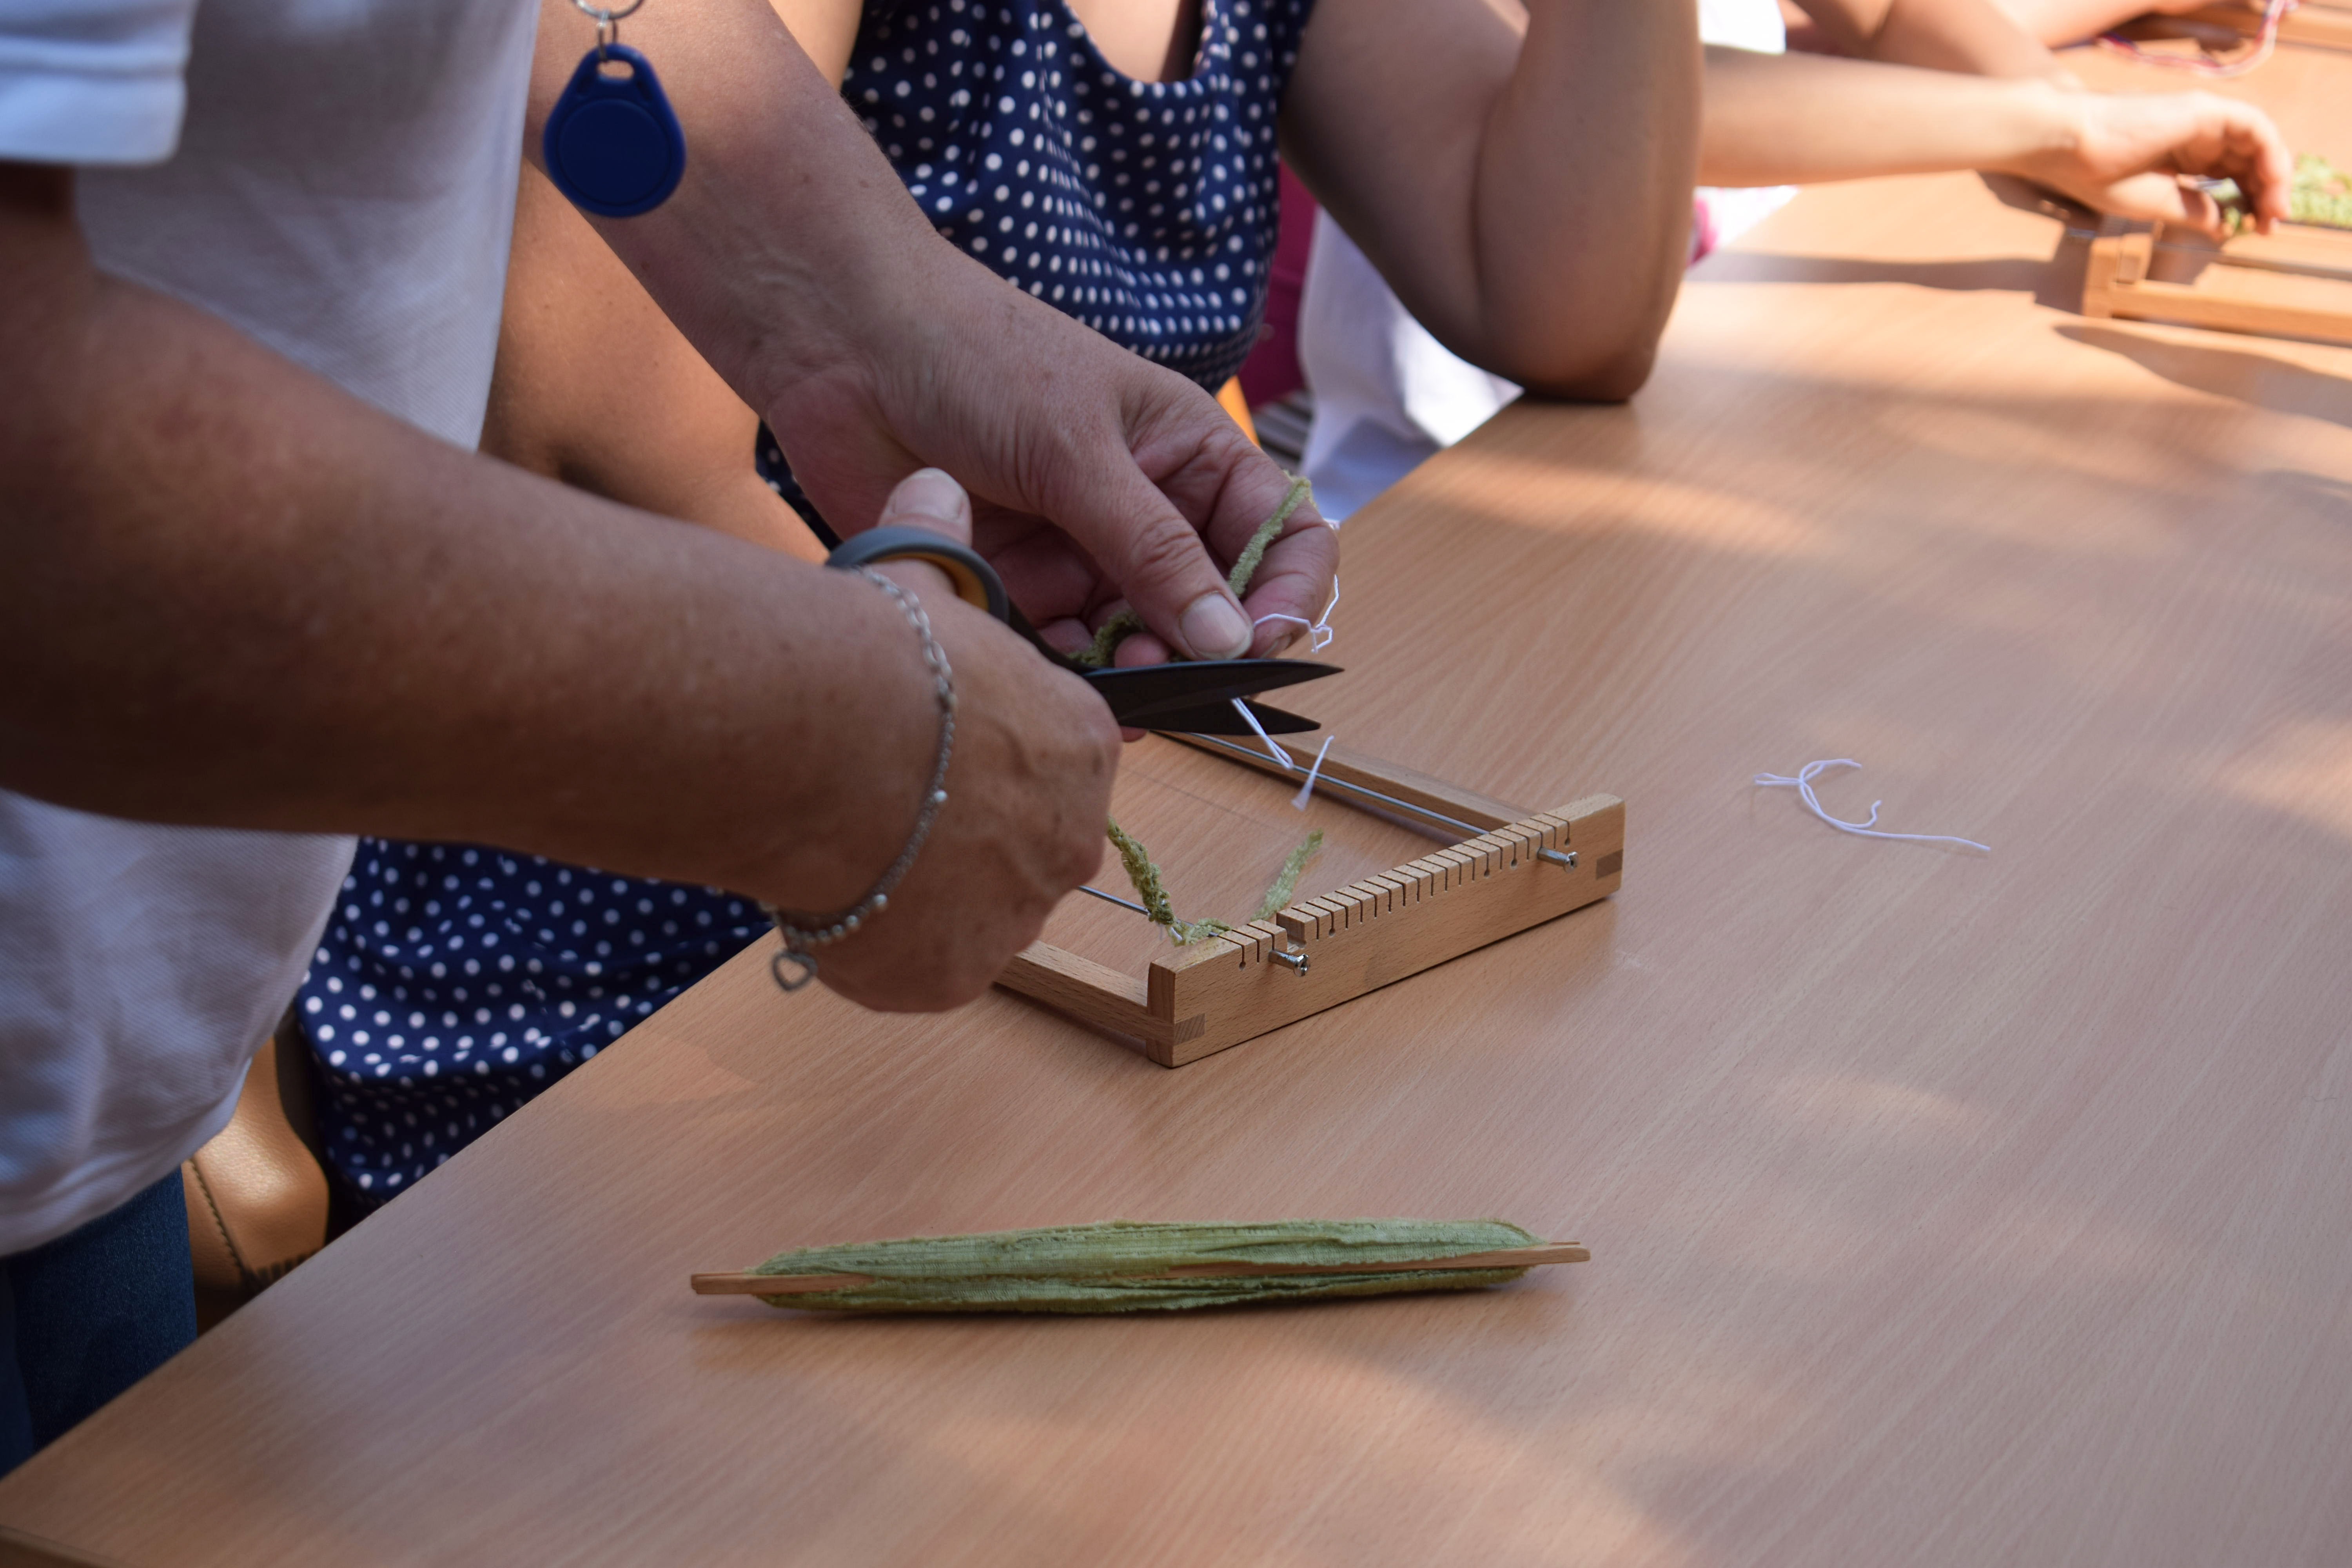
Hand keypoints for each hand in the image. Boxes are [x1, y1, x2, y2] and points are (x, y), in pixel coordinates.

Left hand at [758, 239, 1338, 666]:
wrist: (843, 347)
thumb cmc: (974, 358)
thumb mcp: (1077, 447)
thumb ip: (1153, 549)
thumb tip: (1231, 641)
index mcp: (1187, 456)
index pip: (1282, 535)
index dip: (1288, 593)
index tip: (1259, 642)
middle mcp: (1145, 513)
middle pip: (1215, 608)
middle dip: (1203, 650)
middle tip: (1166, 671)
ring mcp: (1082, 555)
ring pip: (1140, 645)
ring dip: (1136, 673)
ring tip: (1112, 677)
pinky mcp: (1017, 590)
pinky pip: (1063, 657)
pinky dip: (1067, 679)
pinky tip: (1055, 686)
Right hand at [807, 470, 1121, 1010]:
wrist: (820, 738)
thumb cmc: (877, 658)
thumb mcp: (923, 583)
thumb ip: (942, 545)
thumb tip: (938, 482)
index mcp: (1081, 743)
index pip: (1057, 763)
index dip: (993, 759)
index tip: (937, 750)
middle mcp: (1070, 837)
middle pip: (1026, 844)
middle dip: (966, 833)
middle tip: (887, 805)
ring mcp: (1017, 915)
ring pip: (977, 912)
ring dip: (924, 892)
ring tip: (852, 850)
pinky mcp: (954, 977)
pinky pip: (924, 970)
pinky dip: (883, 950)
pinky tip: (834, 900)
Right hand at [2011, 86, 2292, 236]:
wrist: (2067, 147)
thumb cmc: (2095, 175)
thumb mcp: (2156, 203)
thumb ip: (2194, 210)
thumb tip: (2227, 226)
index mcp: (2182, 155)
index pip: (2230, 174)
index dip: (2249, 200)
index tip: (2257, 229)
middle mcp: (2198, 134)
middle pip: (2248, 160)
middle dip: (2266, 191)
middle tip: (2272, 224)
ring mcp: (2203, 119)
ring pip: (2258, 142)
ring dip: (2274, 175)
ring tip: (2275, 209)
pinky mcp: (2204, 110)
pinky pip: (2254, 126)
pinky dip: (2270, 152)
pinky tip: (2269, 181)